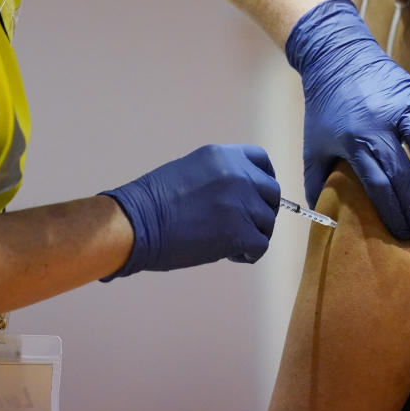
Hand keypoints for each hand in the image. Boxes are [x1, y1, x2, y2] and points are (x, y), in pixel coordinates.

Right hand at [101, 144, 279, 279]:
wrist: (138, 223)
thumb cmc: (152, 202)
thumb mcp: (188, 172)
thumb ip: (217, 178)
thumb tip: (235, 198)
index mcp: (223, 156)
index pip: (261, 161)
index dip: (264, 180)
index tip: (258, 195)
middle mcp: (238, 174)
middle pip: (271, 193)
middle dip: (261, 210)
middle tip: (244, 225)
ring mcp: (242, 203)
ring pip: (267, 222)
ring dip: (253, 234)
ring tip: (229, 243)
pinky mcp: (241, 232)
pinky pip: (261, 246)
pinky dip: (248, 254)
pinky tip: (229, 254)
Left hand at [285, 0, 409, 239]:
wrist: (335, 59)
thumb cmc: (323, 108)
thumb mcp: (313, 146)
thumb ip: (317, 181)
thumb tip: (322, 216)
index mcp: (354, 144)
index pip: (378, 187)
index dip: (393, 214)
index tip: (404, 235)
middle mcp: (379, 127)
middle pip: (404, 174)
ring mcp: (399, 106)